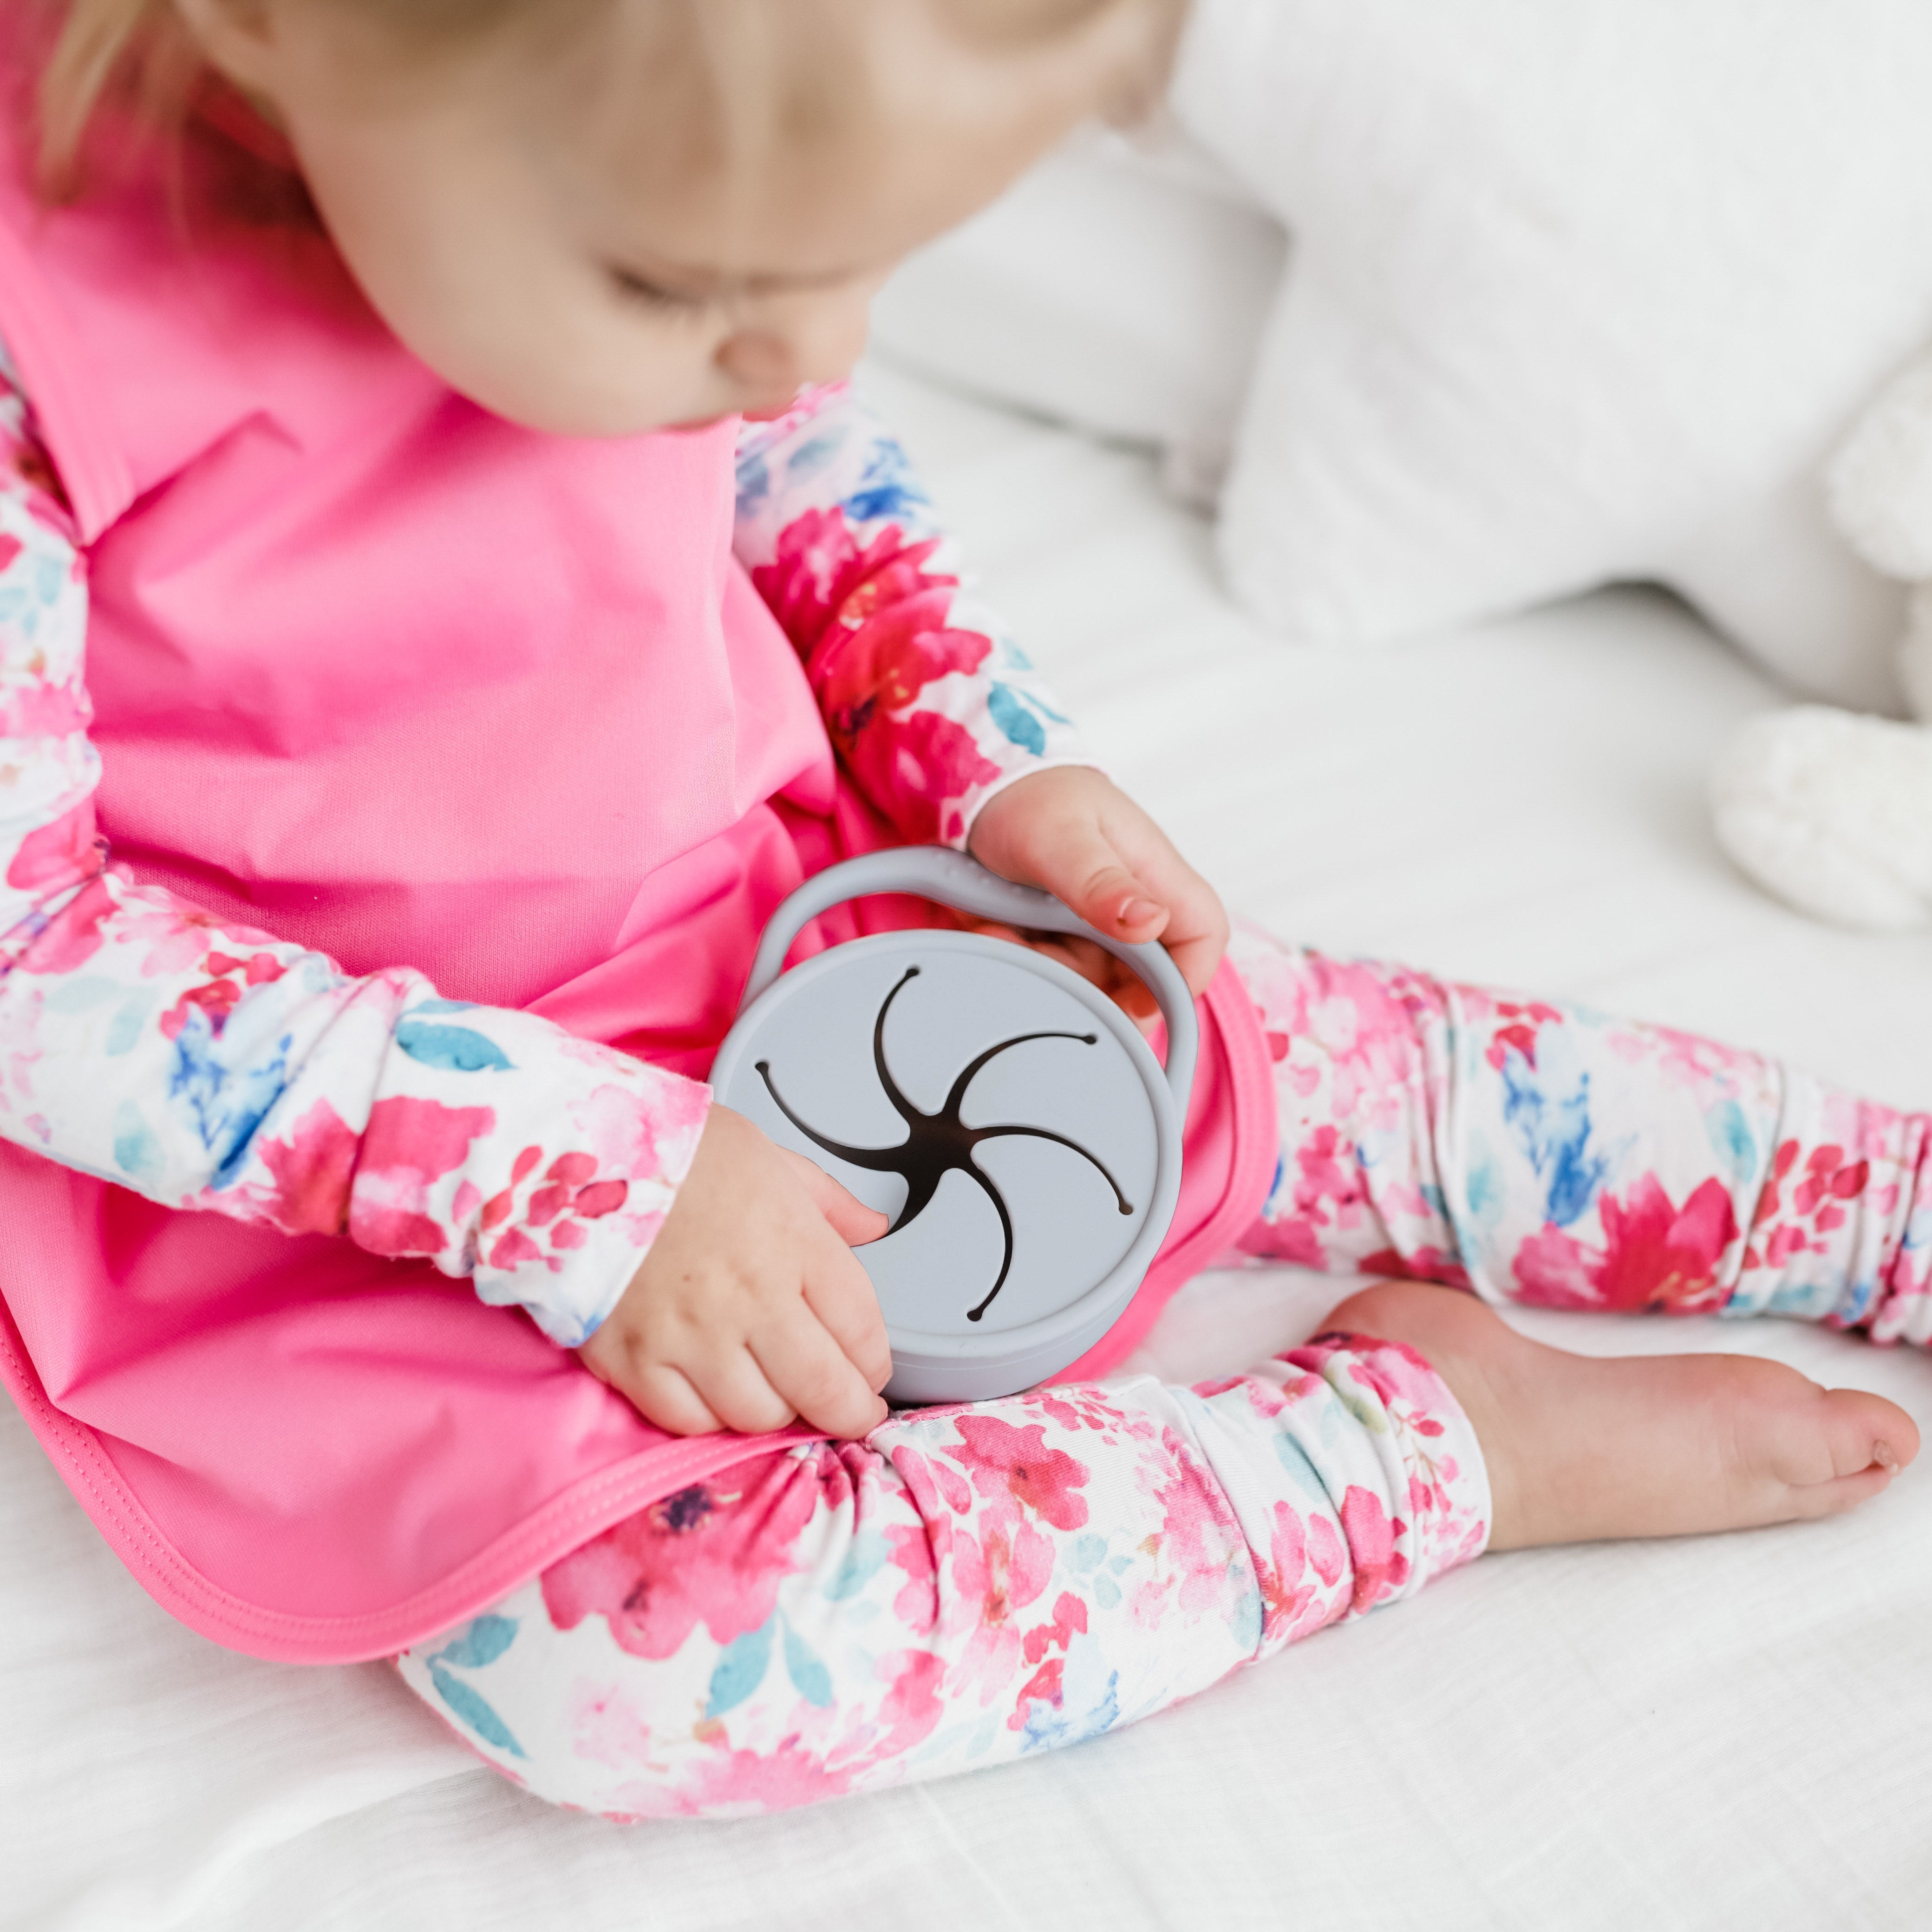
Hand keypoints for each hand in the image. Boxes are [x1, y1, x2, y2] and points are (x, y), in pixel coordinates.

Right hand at [578, 1105, 891, 1438]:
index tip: (870, 1369)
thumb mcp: (769, 1157)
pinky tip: (714, 1390)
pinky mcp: (632, 1360)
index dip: (874, 1363)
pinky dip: (709, 1417)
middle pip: (822, 1389)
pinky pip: (688, 1421)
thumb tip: (875, 1227)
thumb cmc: (675, 1150)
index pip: (862, 1330)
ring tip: (775, 1391)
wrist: (576, 1152)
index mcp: (793, 1243)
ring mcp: (689, 1335)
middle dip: (847, 1410)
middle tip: (848, 1410)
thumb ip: (828, 1201)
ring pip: (758, 1416)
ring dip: (777, 1412)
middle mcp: (750, 1298)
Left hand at [965, 766, 1229, 1019]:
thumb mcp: (1061, 837)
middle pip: (1141, 979)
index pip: (1203, 936)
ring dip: (1043, 971)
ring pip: (1088, 981)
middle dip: (1090, 987)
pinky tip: (991, 929)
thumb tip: (1150, 921)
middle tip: (1039, 969)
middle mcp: (1135, 907)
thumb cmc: (1033, 797)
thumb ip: (1103, 882)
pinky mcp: (1063, 937)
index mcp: (1156, 876)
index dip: (1185, 982)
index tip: (1138, 1006)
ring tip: (998, 931)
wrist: (983, 790)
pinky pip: (1050, 971)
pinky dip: (1021, 960)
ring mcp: (1099, 926)